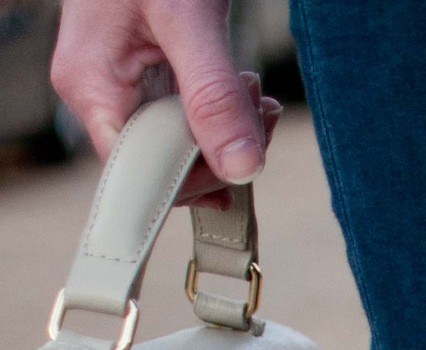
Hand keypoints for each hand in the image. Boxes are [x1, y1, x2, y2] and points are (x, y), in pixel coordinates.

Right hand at [52, 0, 281, 203]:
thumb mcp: (188, 17)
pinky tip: (243, 93)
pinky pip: (181, 118)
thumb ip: (212, 94)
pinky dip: (218, 113)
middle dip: (218, 153)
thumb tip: (241, 168)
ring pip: (176, 145)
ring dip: (225, 133)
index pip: (138, 174)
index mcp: (90, 84)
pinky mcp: (144, 75)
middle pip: (160, 164)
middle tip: (259, 118)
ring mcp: (119, 84)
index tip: (240, 161)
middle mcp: (98, 92)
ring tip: (255, 98)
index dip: (191, 180)